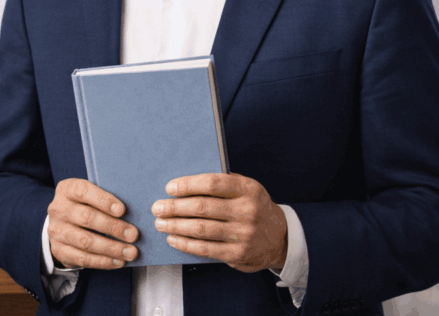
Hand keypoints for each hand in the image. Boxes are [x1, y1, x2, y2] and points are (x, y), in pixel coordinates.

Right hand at [47, 178, 138, 269]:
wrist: (62, 225)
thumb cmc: (84, 207)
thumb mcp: (90, 197)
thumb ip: (106, 200)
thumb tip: (134, 212)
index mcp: (67, 189)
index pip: (83, 191)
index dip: (103, 200)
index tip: (122, 210)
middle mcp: (58, 209)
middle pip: (87, 218)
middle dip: (113, 227)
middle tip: (133, 234)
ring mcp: (56, 231)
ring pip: (85, 241)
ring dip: (111, 248)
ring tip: (130, 251)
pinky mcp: (59, 250)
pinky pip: (83, 258)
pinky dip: (103, 261)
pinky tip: (118, 261)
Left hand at [152, 173, 286, 272]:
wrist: (281, 239)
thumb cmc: (254, 207)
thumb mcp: (247, 189)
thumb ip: (223, 183)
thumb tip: (185, 183)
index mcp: (248, 189)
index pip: (213, 183)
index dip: (188, 185)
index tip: (169, 188)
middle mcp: (247, 211)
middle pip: (203, 207)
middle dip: (175, 207)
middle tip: (157, 207)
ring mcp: (243, 235)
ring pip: (201, 229)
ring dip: (175, 226)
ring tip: (160, 223)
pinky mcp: (237, 254)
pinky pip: (205, 249)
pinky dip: (185, 243)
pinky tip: (173, 238)